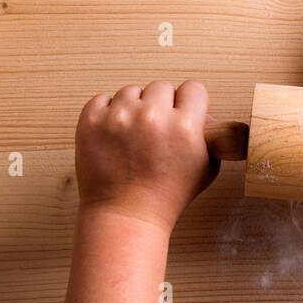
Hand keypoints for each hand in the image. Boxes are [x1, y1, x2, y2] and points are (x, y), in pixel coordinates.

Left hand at [75, 80, 218, 231]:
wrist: (126, 215)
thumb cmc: (166, 196)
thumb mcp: (205, 168)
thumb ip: (210, 136)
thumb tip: (204, 115)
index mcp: (184, 126)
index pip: (192, 88)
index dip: (189, 103)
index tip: (181, 115)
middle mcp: (152, 116)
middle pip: (162, 87)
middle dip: (161, 106)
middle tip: (156, 130)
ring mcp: (118, 117)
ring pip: (132, 91)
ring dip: (134, 108)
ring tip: (133, 135)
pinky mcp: (91, 121)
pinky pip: (102, 98)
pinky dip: (108, 112)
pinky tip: (115, 134)